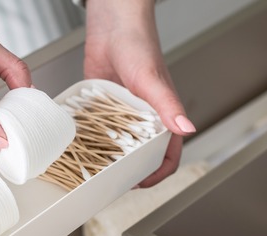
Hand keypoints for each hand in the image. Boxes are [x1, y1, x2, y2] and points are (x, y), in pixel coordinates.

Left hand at [84, 0, 194, 187]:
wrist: (113, 21)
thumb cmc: (139, 44)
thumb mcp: (151, 79)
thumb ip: (168, 105)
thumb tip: (187, 129)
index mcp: (163, 116)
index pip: (168, 155)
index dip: (157, 173)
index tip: (140, 183)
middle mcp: (144, 118)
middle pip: (141, 155)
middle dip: (129, 171)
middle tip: (111, 181)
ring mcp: (123, 113)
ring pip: (119, 144)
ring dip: (109, 158)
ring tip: (92, 169)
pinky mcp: (105, 104)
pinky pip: (100, 128)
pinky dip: (92, 138)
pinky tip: (79, 144)